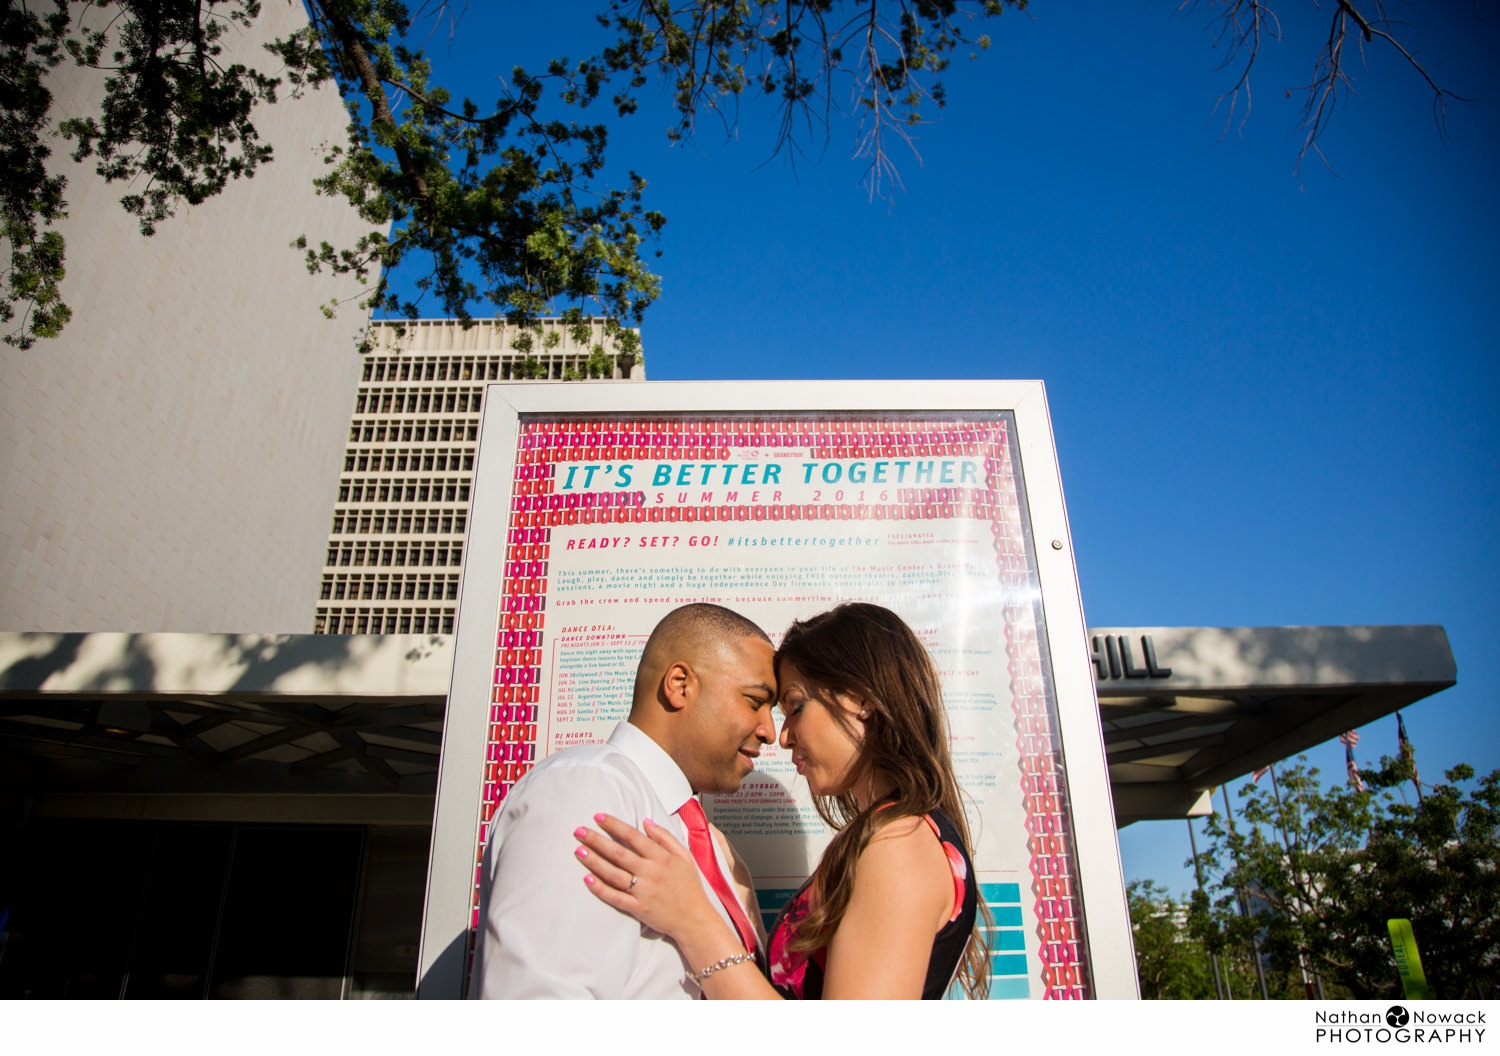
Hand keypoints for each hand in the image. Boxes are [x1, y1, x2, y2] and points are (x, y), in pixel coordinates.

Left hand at [574, 814, 722, 943]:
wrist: (695, 919)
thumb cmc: (690, 887)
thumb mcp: (685, 856)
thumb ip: (666, 837)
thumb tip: (646, 822)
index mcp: (661, 858)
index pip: (633, 836)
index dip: (614, 825)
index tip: (598, 817)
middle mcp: (650, 872)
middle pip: (618, 853)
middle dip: (597, 840)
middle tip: (579, 831)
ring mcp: (643, 891)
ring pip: (613, 873)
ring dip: (594, 861)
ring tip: (579, 850)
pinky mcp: (637, 908)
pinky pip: (614, 897)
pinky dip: (600, 888)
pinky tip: (587, 879)